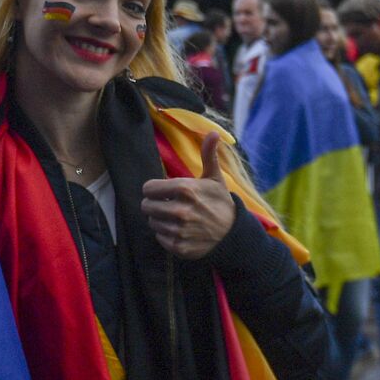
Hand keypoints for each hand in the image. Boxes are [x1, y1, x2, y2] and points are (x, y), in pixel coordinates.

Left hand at [140, 131, 235, 259]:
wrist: (233, 233)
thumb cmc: (220, 202)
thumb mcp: (214, 178)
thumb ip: (208, 155)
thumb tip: (214, 132)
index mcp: (185, 189)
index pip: (148, 188)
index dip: (154, 189)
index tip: (163, 191)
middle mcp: (180, 210)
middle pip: (146, 206)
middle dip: (154, 204)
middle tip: (167, 205)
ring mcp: (179, 230)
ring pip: (151, 222)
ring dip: (160, 220)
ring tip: (175, 217)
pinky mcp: (179, 246)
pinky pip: (159, 238)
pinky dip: (166, 235)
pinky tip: (179, 230)